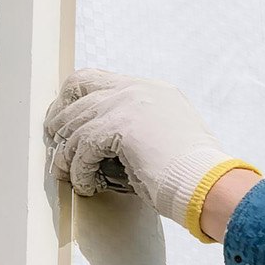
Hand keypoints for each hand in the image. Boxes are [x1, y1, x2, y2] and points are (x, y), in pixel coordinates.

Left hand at [44, 69, 257, 238]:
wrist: (207, 182)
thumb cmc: (192, 172)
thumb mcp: (167, 136)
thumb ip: (139, 127)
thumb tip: (100, 143)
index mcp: (152, 89)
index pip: (95, 79)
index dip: (72, 100)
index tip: (65, 123)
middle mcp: (138, 89)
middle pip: (77, 91)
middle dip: (61, 122)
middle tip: (56, 147)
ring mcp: (128, 103)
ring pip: (75, 123)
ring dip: (67, 153)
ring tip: (69, 174)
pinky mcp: (119, 126)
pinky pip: (81, 147)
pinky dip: (79, 169)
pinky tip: (87, 184)